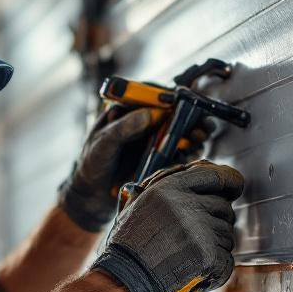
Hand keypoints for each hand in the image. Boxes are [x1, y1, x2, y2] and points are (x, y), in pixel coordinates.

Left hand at [58, 106, 213, 231]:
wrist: (91, 195)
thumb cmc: (91, 163)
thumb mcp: (102, 143)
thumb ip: (122, 128)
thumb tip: (148, 114)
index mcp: (128, 110)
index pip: (154, 95)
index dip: (172, 96)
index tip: (185, 101)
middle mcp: (144, 122)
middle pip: (174, 113)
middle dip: (191, 116)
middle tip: (201, 123)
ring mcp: (154, 140)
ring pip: (181, 132)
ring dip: (194, 134)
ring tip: (199, 138)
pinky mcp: (160, 159)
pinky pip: (179, 153)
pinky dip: (189, 152)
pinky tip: (192, 154)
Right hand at [92, 160, 243, 291]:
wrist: (125, 279)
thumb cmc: (128, 247)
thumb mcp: (139, 204)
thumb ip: (168, 189)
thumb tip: (199, 183)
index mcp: (168, 187)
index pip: (214, 174)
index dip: (230, 181)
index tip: (234, 188)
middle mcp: (185, 204)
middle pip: (224, 207)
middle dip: (217, 223)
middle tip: (198, 240)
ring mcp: (198, 229)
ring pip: (227, 235)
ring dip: (216, 248)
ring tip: (190, 259)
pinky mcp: (206, 254)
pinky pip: (227, 260)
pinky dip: (218, 271)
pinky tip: (200, 274)